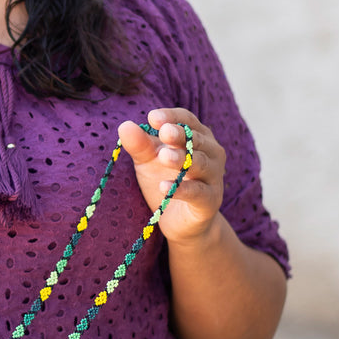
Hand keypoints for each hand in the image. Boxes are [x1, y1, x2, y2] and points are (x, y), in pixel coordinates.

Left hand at [117, 108, 224, 244]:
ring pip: (199, 164)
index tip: (152, 117)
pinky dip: (181, 189)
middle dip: (180, 134)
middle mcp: (211, 153)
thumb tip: (125, 126)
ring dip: (181, 159)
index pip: (187, 120)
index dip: (172, 117)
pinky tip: (163, 187)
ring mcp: (213, 177)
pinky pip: (197, 192)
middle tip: (164, 132)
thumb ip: (139, 144)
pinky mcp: (209, 200)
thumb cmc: (165, 180)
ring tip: (163, 156)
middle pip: (197, 139)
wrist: (180, 221)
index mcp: (198, 137)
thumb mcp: (148, 160)